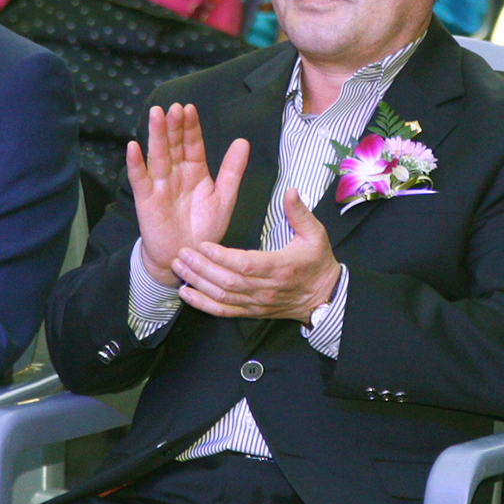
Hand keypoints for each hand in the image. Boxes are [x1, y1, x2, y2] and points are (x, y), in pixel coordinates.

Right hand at [126, 103, 247, 285]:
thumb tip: (243, 142)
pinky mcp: (146, 200)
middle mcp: (176, 174)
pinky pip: (140, 179)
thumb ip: (232, 170)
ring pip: (158, 156)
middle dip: (173, 126)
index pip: (192, 143)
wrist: (188, 255)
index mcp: (195, 171)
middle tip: (174, 108)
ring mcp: (160, 185)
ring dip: (155, 135)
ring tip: (156, 115)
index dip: (191, 127)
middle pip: (174, 145)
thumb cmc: (205, 228)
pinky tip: (133, 147)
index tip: (189, 109)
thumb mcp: (224, 198)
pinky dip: (135, 164)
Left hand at [171, 185, 341, 322]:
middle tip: (183, 253)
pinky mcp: (251, 312)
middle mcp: (265, 289)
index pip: (245, 264)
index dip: (222, 257)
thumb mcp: (315, 234)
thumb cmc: (317, 264)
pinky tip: (186, 294)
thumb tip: (291, 191)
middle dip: (202, 268)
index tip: (203, 245)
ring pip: (222, 296)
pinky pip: (223, 311)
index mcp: (279, 267)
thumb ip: (299, 212)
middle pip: (228, 281)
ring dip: (198, 283)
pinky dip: (203, 304)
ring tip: (179, 267)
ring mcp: (256, 303)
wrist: (324, 297)